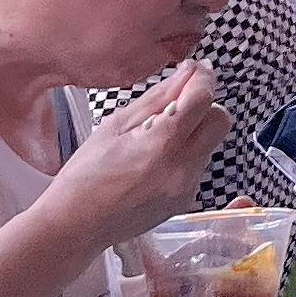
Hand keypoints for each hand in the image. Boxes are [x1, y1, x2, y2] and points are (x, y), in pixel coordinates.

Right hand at [47, 65, 230, 252]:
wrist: (75, 226)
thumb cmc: (85, 176)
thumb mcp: (115, 126)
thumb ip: (157, 97)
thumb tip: (188, 72)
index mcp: (161, 145)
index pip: (203, 99)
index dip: (203, 78)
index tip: (198, 70)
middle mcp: (182, 168)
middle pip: (220, 121)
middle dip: (204, 105)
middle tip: (177, 104)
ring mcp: (186, 188)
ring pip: (210, 143)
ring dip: (194, 131)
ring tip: (156, 138)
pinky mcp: (185, 200)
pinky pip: (199, 164)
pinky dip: (186, 154)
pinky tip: (156, 161)